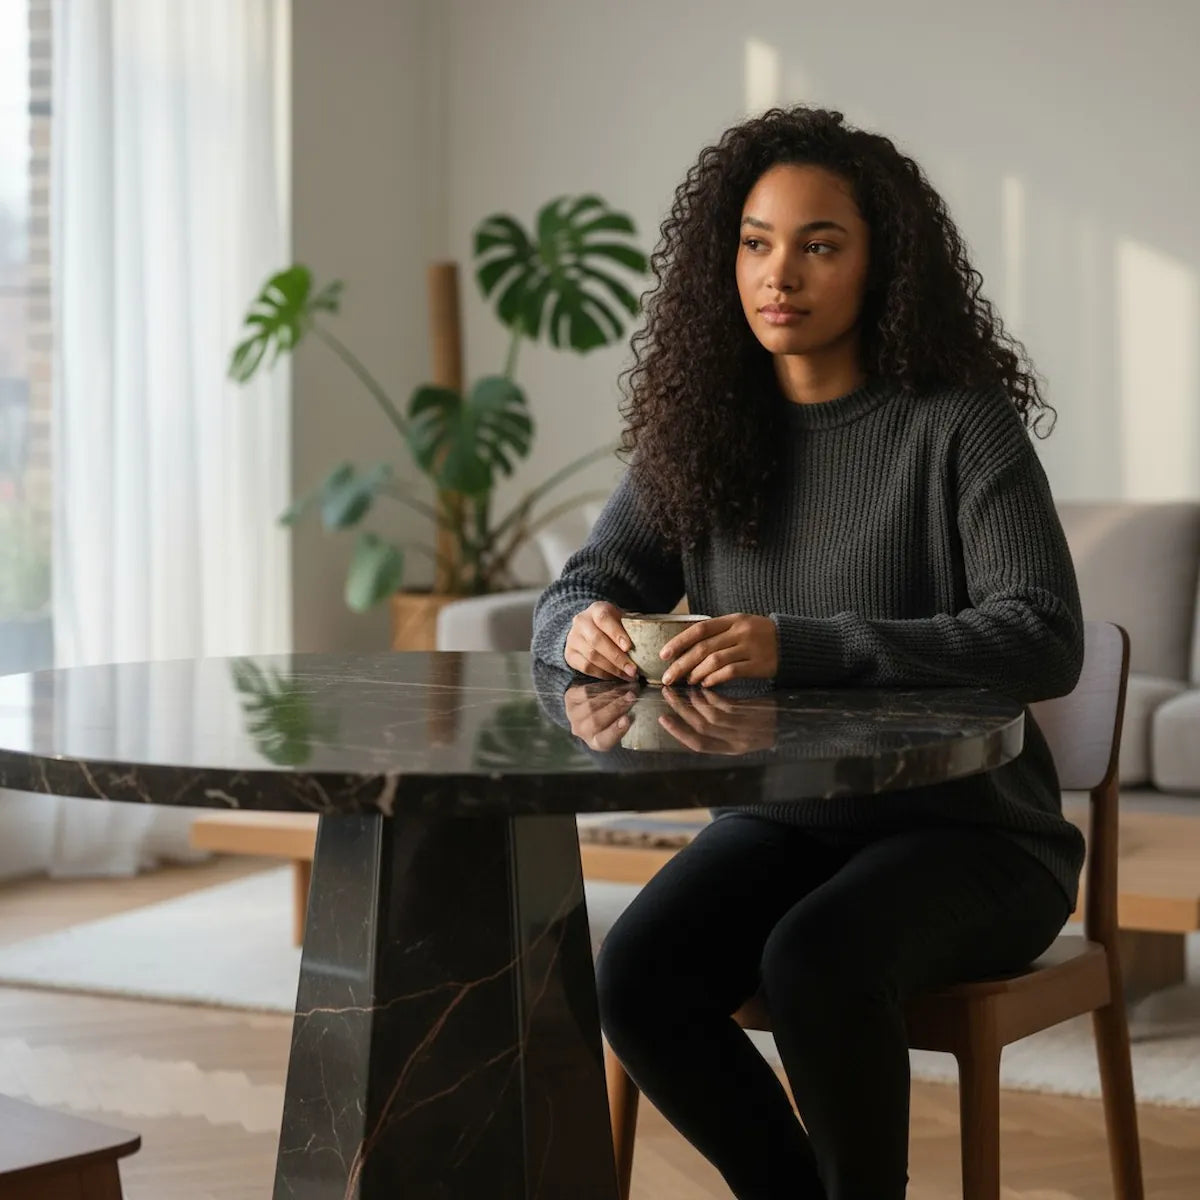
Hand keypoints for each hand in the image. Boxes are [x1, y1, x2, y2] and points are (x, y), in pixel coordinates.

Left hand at [564, 681, 638, 750]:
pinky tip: (616, 682)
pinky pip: (587, 691)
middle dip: (616, 707)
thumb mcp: (618, 724)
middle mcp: (581, 731)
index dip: (615, 731)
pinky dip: (604, 686)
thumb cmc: (610, 716)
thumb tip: (644, 707)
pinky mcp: (570, 698)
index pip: (604, 741)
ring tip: (628, 687)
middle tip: (633, 697)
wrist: (587, 703)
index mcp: (596, 742)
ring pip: (592, 705)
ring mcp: (573, 715)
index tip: (627, 719)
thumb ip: (626, 720)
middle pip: (596, 721)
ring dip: (612, 694)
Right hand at [565, 601, 638, 680]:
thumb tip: (654, 639)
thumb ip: (634, 626)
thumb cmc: (611, 624)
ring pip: (592, 656)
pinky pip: (586, 667)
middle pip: (597, 641)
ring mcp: (573, 638)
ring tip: (628, 676)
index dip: (616, 633)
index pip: (604, 619)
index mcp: (596, 609)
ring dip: (612, 669)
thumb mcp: (621, 618)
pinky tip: (615, 676)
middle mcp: (581, 622)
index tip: (629, 647)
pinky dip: (603, 674)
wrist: (586, 627)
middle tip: (633, 670)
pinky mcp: (569, 654)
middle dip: (617, 658)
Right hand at [658, 687, 777, 754]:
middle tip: (667, 693)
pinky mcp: (754, 712)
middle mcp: (737, 742)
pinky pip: (727, 705)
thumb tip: (695, 707)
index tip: (662, 718)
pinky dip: (712, 695)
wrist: (797, 720)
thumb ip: (721, 724)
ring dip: (694, 701)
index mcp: (731, 749)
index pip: (699, 745)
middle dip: (681, 711)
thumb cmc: (766, 724)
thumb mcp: (742, 730)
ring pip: (712, 716)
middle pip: (702, 728)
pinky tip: (704, 684)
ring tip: (683, 686)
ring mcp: (747, 727)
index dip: (679, 732)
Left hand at [659, 613, 778, 686]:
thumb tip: (685, 651)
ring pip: (714, 660)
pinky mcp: (759, 664)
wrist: (795, 643)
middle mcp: (740, 631)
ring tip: (688, 681)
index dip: (679, 642)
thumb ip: (717, 635)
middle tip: (668, 677)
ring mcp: (750, 647)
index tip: (664, 655)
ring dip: (696, 673)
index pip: (700, 629)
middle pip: (703, 648)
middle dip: (681, 664)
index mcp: (733, 620)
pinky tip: (706, 684)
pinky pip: (731, 672)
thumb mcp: (741, 626)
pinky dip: (714, 678)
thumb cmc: (761, 637)